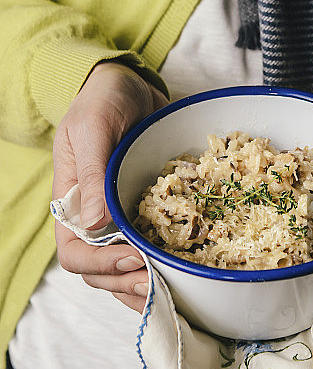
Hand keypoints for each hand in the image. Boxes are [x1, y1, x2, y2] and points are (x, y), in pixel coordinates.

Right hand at [53, 61, 168, 312]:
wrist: (127, 84)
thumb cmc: (102, 101)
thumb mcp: (94, 129)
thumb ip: (93, 174)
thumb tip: (97, 224)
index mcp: (72, 202)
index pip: (75, 252)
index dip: (101, 264)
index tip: (133, 257)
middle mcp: (95, 216)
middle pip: (101, 271)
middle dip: (128, 282)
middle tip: (161, 282)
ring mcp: (122, 216)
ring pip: (128, 267)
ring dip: (147, 282)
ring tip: (174, 285)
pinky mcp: (148, 209)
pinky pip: (153, 244)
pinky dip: (165, 261)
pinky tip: (185, 266)